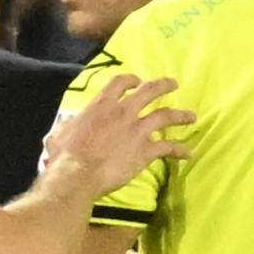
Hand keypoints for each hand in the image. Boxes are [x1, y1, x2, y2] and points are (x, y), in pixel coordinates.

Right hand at [45, 75, 191, 200]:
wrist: (79, 173)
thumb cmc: (65, 155)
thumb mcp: (61, 133)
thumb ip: (69, 125)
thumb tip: (70, 123)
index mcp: (102, 104)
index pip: (120, 82)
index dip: (131, 80)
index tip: (137, 81)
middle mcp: (123, 111)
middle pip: (150, 91)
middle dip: (164, 85)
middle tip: (174, 84)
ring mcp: (137, 129)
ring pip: (166, 115)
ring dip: (181, 115)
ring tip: (192, 116)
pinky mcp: (146, 150)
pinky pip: (168, 147)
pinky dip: (180, 149)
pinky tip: (188, 153)